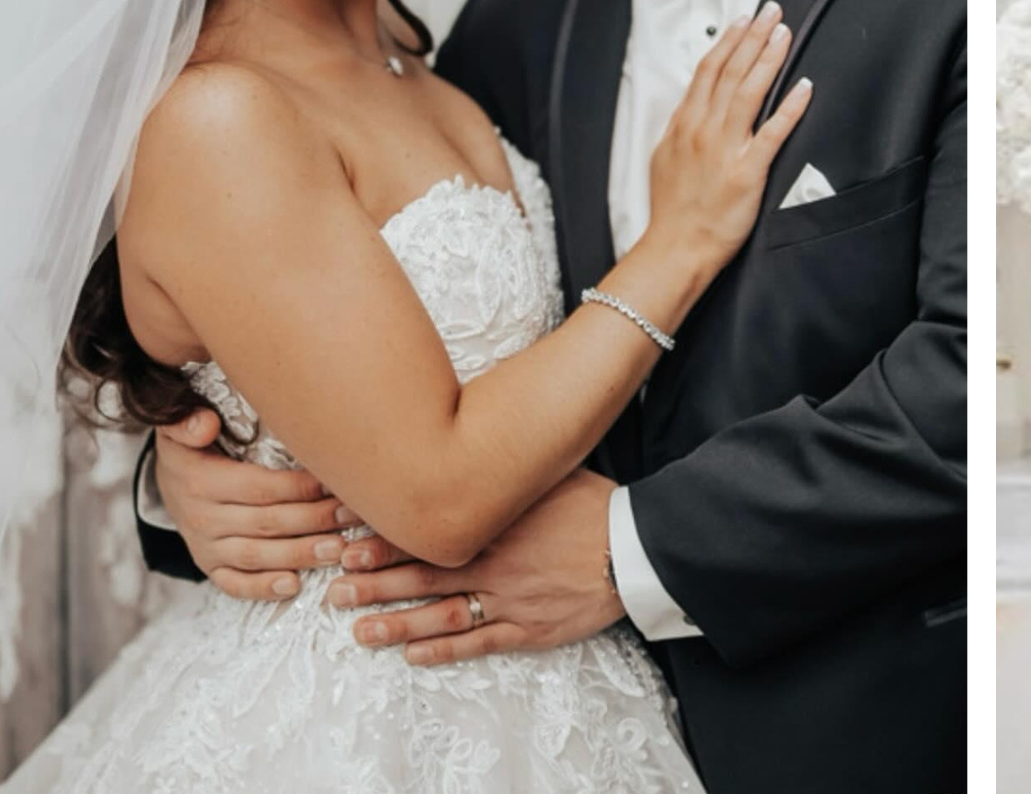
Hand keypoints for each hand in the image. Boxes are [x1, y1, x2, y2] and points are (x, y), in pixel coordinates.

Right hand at [153, 407, 349, 600]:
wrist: (169, 480)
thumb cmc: (193, 446)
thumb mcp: (182, 428)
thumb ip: (188, 422)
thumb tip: (205, 424)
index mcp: (202, 482)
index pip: (260, 488)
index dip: (299, 487)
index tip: (336, 482)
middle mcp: (203, 518)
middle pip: (266, 523)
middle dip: (313, 519)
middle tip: (352, 515)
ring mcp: (205, 547)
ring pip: (257, 555)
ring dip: (299, 554)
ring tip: (338, 550)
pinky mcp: (210, 566)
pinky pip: (234, 583)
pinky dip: (263, 588)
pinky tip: (294, 586)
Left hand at [330, 471, 623, 665]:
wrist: (637, 547)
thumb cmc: (596, 505)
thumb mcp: (551, 473)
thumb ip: (511, 465)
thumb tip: (478, 434)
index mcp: (498, 521)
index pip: (430, 527)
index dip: (386, 533)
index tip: (346, 533)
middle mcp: (496, 560)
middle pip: (424, 572)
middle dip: (376, 579)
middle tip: (334, 585)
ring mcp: (510, 597)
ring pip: (443, 612)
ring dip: (398, 620)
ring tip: (357, 628)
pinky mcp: (529, 627)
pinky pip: (479, 641)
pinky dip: (444, 649)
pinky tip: (413, 654)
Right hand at [643, 1, 811, 284]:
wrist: (674, 249)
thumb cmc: (672, 210)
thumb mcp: (665, 158)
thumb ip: (681, 128)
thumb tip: (692, 105)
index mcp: (684, 124)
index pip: (708, 71)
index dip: (729, 41)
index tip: (744, 19)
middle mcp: (704, 130)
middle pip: (730, 71)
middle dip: (753, 37)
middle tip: (772, 11)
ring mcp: (725, 149)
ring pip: (749, 92)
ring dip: (768, 58)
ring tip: (784, 33)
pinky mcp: (747, 172)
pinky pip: (772, 133)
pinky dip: (790, 107)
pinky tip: (805, 86)